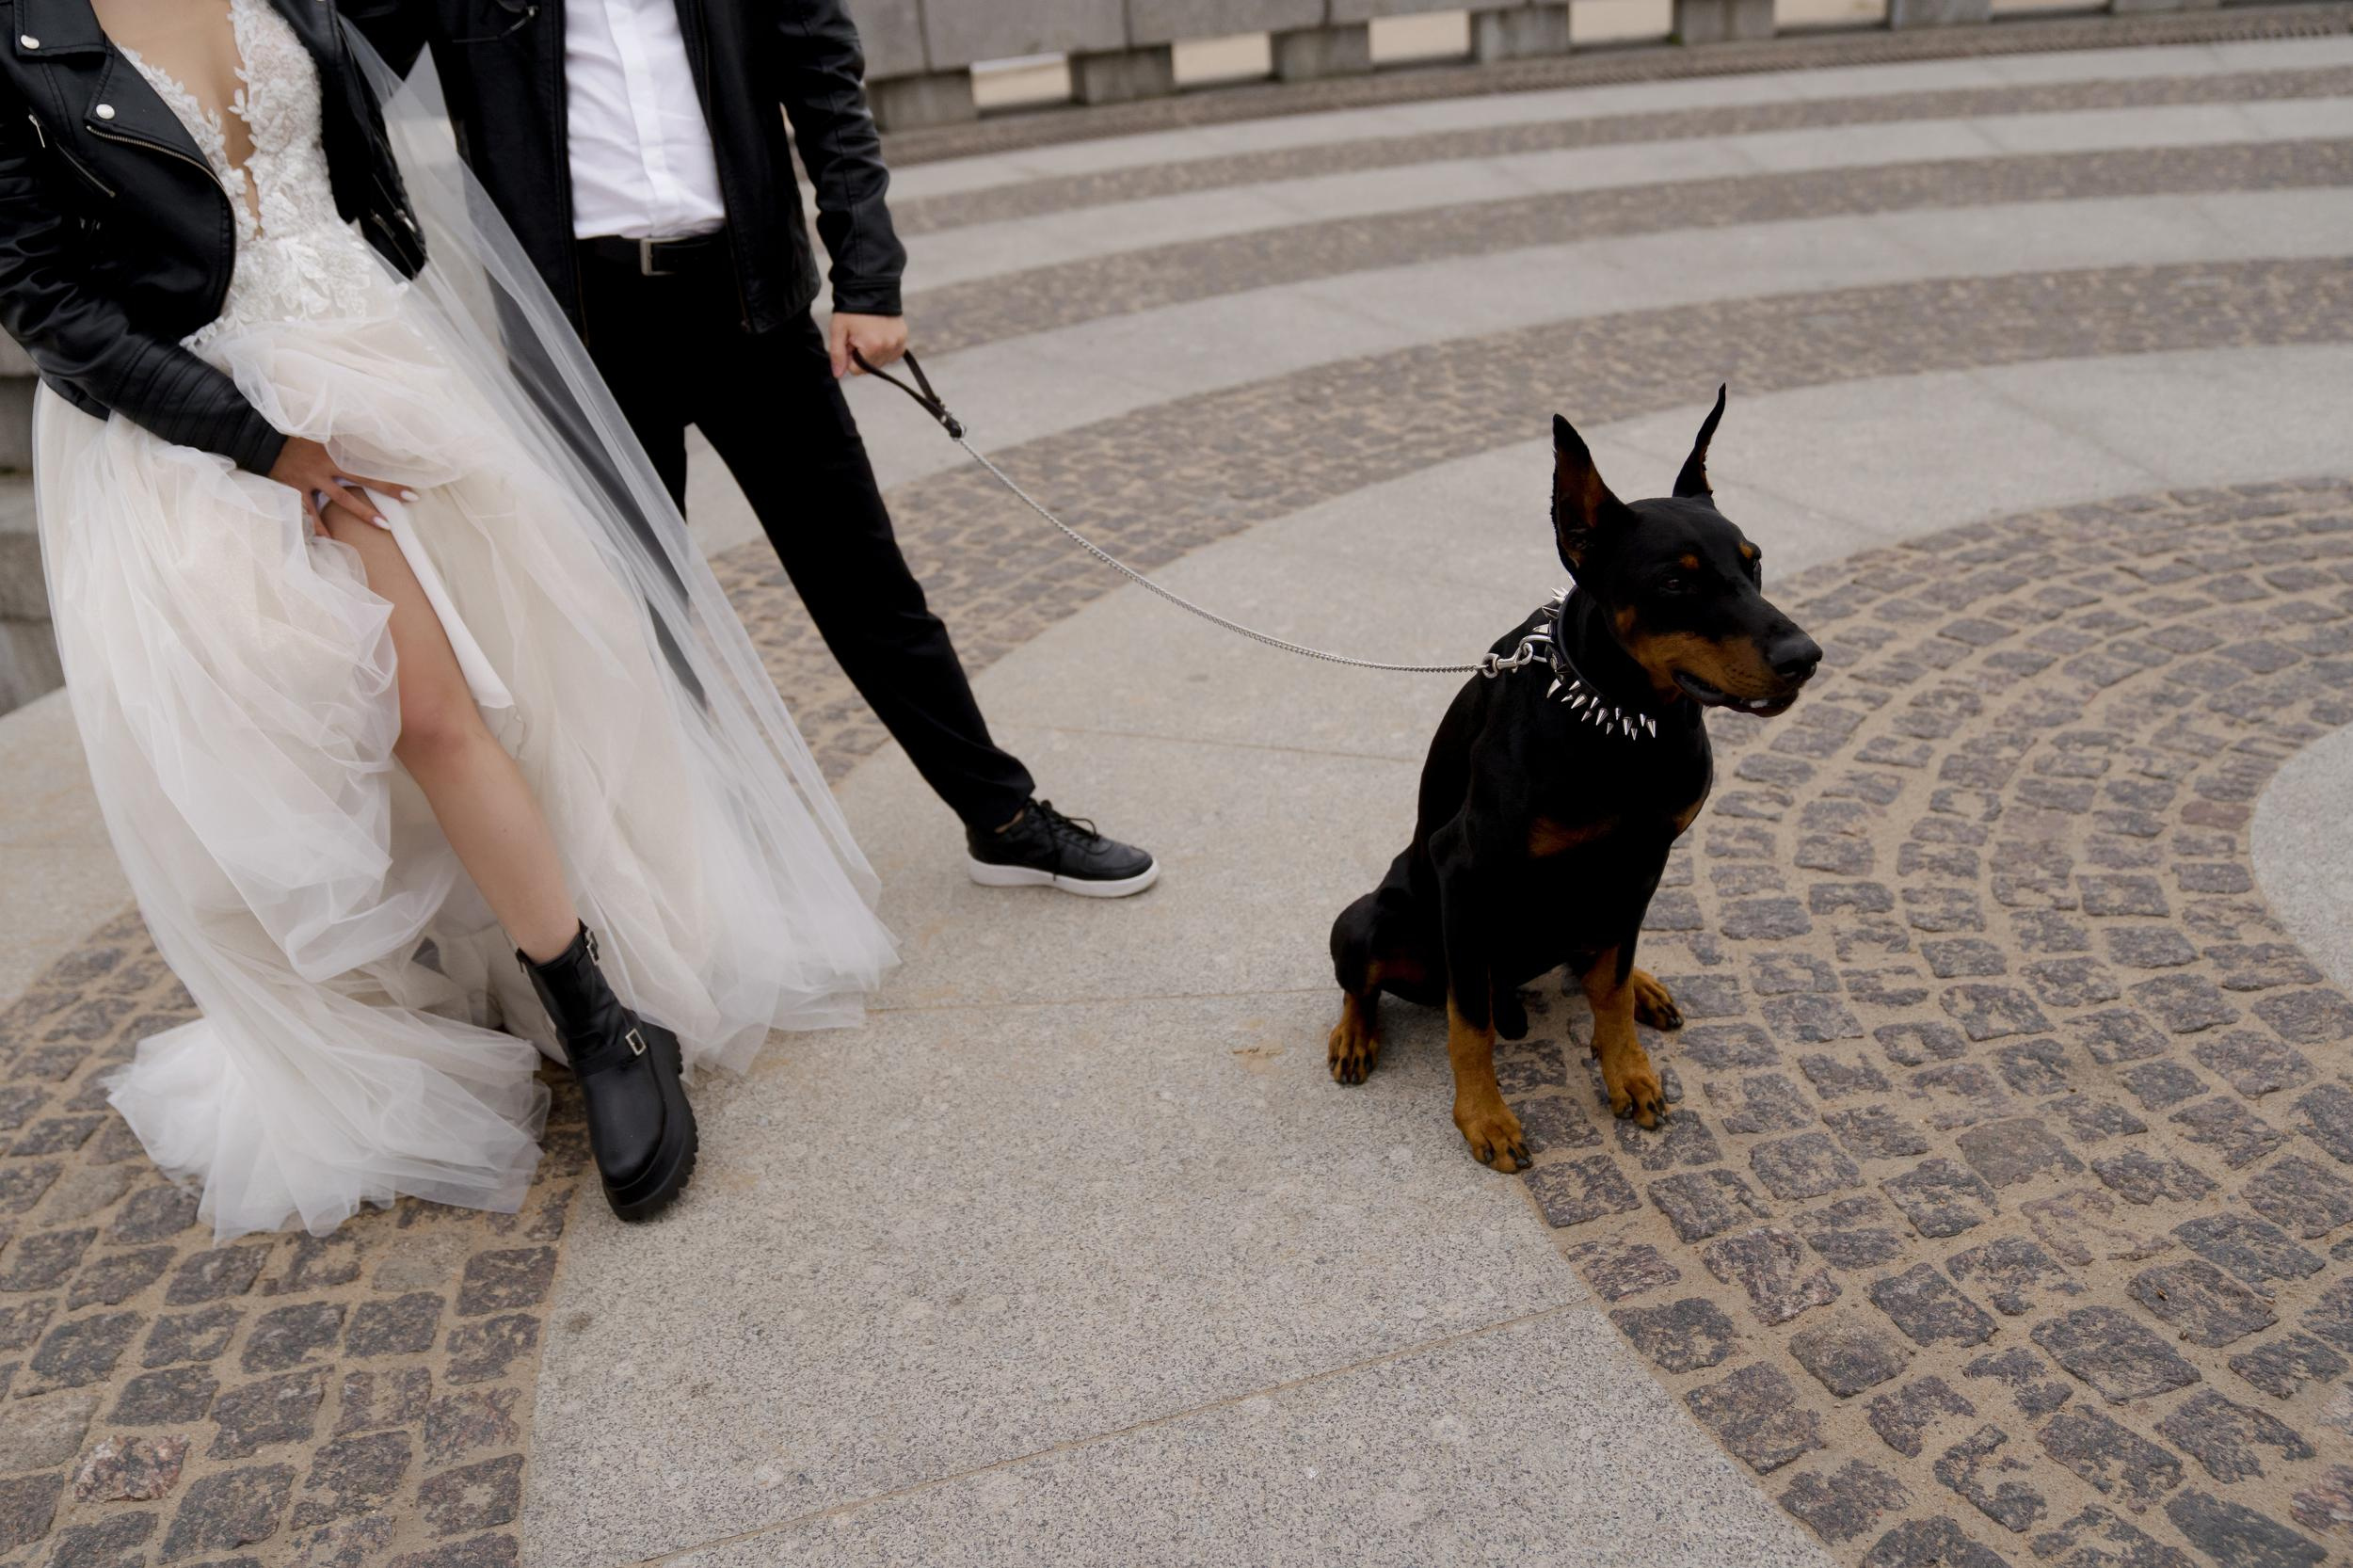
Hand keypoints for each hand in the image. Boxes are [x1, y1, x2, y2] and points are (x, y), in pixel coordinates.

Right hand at [266, 436, 414, 535]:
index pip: (368, 464)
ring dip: (362, 513)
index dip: (389, 478)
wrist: (258, 438)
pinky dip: (319, 528)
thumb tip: (367, 432)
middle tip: (415, 501)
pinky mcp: (294, 490)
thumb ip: (341, 439)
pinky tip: (330, 542)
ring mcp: (311, 479)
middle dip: (386, 491)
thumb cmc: (292, 436)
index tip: (412, 492)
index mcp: (334, 452)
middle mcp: (326, 467)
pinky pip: (309, 513)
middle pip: (362, 480)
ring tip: (382, 526)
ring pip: (341, 499)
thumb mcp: (319, 434)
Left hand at [827, 311, 907, 378]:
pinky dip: (884, 349)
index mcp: (872, 347)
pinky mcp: (903, 339)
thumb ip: (837, 354)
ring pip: (881, 362)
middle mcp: (889, 347)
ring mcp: (898, 343)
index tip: (849, 341)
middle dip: (861, 355)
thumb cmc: (851, 310)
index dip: (849, 356)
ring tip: (868, 333)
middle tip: (858, 335)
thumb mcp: (838, 330)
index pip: (856, 370)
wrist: (871, 289)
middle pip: (869, 367)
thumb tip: (838, 375)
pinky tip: (878, 335)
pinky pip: (891, 355)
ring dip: (873, 353)